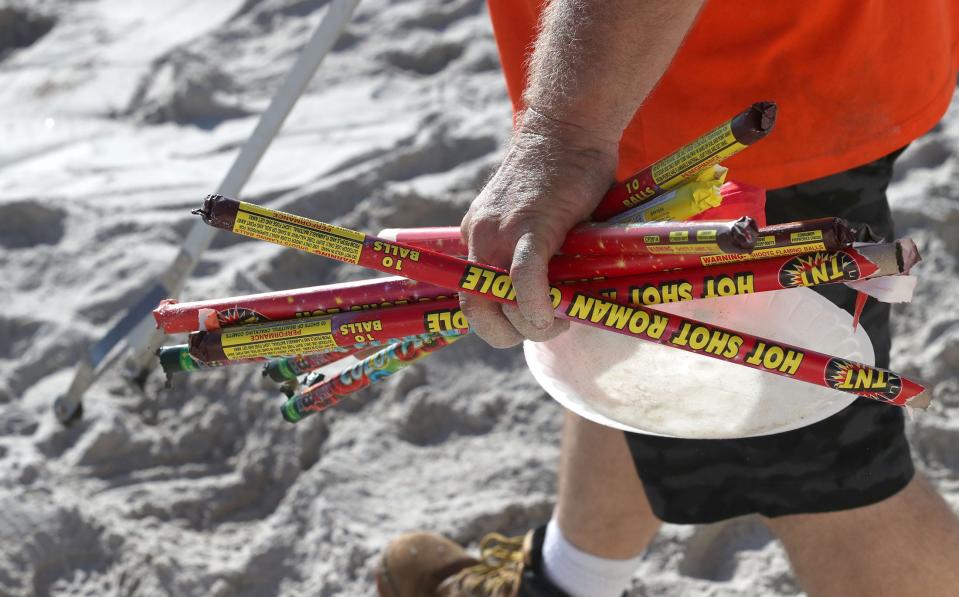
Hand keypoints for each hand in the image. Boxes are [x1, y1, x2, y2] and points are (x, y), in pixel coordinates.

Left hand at [460, 109, 618, 347]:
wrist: (570, 126)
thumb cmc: (568, 170)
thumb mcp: (540, 219)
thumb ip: (541, 256)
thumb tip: (565, 297)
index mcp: (479, 239)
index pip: (475, 299)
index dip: (503, 322)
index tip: (537, 318)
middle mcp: (478, 239)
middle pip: (477, 313)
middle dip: (513, 332)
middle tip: (552, 323)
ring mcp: (498, 234)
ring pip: (498, 304)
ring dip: (533, 324)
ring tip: (564, 314)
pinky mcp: (529, 227)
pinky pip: (522, 281)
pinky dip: (535, 305)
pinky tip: (553, 314)